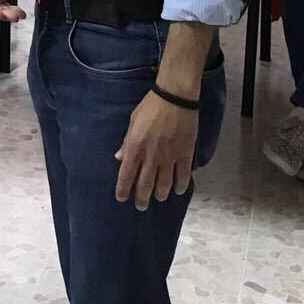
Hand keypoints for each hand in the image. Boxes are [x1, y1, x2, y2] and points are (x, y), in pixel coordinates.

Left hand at [115, 94, 198, 208]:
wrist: (175, 98)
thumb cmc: (150, 106)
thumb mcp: (133, 121)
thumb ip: (126, 142)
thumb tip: (119, 158)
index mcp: (135, 147)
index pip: (126, 175)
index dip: (123, 189)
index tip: (121, 198)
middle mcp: (151, 156)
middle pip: (145, 184)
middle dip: (142, 198)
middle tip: (141, 206)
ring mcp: (169, 157)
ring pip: (164, 184)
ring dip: (161, 194)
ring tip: (159, 198)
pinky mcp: (185, 154)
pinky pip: (183, 175)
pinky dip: (181, 185)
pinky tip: (178, 191)